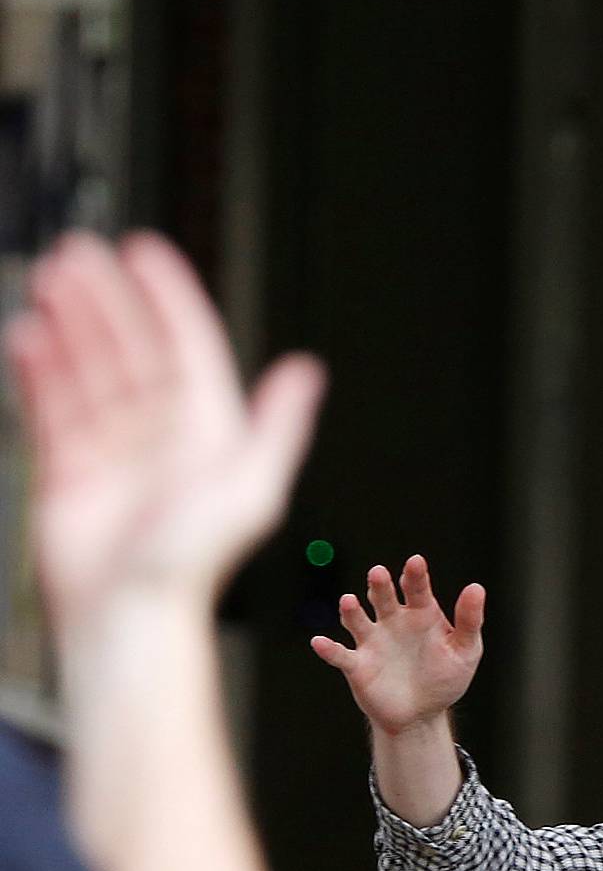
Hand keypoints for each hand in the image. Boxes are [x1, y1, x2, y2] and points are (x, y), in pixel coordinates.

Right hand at [3, 230, 325, 622]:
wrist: (128, 616)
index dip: (167, 299)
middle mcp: (163, 444)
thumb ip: (277, 427)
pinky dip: (41, 372)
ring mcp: (115, 458)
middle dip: (107, 303)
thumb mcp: (249, 488)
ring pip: (90, 374)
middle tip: (80, 255)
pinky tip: (28, 338)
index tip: (144, 254)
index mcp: (209, 438)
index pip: (188, 351)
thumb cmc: (190, 565)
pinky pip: (54, 409)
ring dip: (71, 327)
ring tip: (49, 282)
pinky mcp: (71, 475)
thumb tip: (306, 372)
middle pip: (133, 353)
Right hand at [312, 554, 484, 736]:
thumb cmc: (444, 678)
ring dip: (351, 610)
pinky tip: (319, 642)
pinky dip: (328, 649)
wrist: (422, 714)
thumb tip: (476, 587)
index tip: (416, 563)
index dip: (415, 575)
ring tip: (349, 602)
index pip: (417, 588)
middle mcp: (392, 621)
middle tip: (379, 574)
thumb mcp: (465, 651)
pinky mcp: (357, 665)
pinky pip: (339, 655)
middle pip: (383, 597)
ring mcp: (372, 642)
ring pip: (358, 620)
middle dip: (380, 586)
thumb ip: (469, 621)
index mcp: (421, 613)